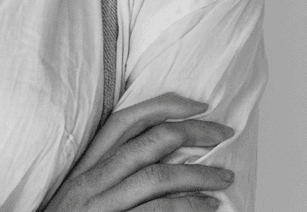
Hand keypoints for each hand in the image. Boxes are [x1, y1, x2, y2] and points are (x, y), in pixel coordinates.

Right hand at [41, 93, 235, 211]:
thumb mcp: (82, 188)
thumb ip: (110, 168)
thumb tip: (156, 151)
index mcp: (87, 163)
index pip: (126, 120)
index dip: (164, 106)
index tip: (198, 104)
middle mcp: (94, 179)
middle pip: (149, 143)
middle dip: (193, 133)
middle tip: (224, 133)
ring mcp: (104, 205)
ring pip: (157, 177)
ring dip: (198, 175)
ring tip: (225, 177)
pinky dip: (187, 207)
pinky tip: (208, 207)